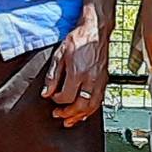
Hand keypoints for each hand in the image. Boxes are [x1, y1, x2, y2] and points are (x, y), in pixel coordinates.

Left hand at [46, 11, 110, 125]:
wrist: (95, 31)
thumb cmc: (78, 40)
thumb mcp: (59, 55)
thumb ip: (52, 76)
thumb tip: (47, 93)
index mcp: (77, 72)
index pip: (66, 96)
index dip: (57, 101)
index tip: (52, 97)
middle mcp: (90, 79)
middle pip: (80, 105)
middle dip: (68, 114)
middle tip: (58, 115)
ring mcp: (100, 81)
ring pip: (92, 106)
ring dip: (80, 116)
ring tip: (70, 120)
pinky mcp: (105, 81)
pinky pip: (99, 101)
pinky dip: (90, 110)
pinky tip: (84, 113)